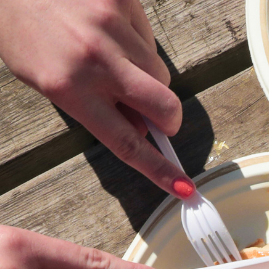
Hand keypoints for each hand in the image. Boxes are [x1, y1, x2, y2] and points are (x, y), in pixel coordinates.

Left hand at [0, 0, 194, 195]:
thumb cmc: (22, 31)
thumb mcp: (45, 80)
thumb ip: (94, 108)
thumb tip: (141, 128)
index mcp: (68, 88)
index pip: (126, 141)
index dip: (159, 168)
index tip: (183, 187)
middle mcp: (94, 60)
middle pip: (164, 107)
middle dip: (168, 119)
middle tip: (159, 118)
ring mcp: (112, 28)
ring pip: (159, 71)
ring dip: (145, 73)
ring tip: (110, 54)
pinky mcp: (123, 2)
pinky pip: (148, 36)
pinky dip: (135, 40)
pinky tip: (107, 28)